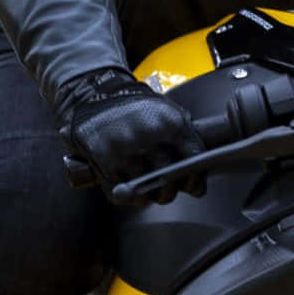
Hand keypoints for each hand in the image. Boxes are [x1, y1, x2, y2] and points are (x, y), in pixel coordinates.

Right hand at [56, 69, 187, 192]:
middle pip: (171, 182)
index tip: (194, 185)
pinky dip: (130, 197)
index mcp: (170, 124)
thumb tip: (198, 166)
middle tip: (169, 189)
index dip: (196, 179)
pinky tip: (133, 188)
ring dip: (151, 196)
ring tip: (150, 188)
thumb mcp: (166, 110)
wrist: (94, 98)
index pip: (194, 161)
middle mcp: (149, 140)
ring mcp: (126, 154)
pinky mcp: (106, 166)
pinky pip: (125, 195)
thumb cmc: (135, 108)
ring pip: (148, 192)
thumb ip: (185, 134)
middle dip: (172, 190)